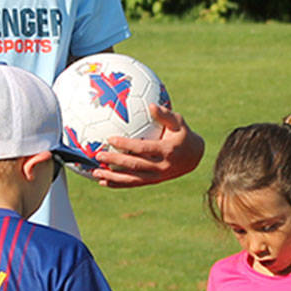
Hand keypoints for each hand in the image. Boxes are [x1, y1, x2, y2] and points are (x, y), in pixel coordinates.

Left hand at [89, 104, 203, 187]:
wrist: (194, 157)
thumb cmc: (183, 134)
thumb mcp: (179, 122)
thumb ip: (165, 114)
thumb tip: (151, 105)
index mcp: (167, 151)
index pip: (143, 148)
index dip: (126, 145)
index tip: (110, 140)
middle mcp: (161, 167)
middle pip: (134, 165)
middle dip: (115, 161)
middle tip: (98, 156)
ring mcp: (157, 177)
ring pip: (132, 179)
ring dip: (113, 177)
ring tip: (96, 174)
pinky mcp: (153, 182)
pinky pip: (133, 184)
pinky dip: (118, 184)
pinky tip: (103, 182)